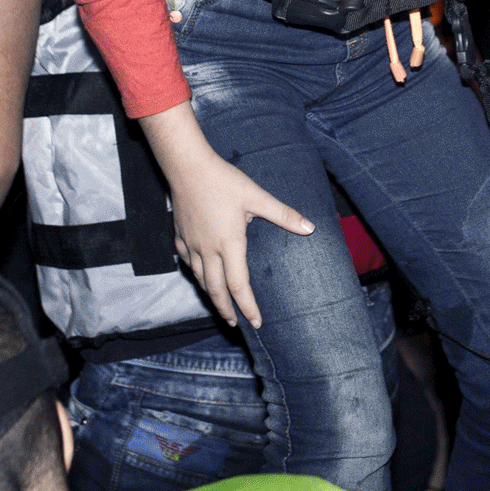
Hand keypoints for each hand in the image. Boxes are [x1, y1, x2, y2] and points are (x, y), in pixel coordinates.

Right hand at [143, 102, 312, 329]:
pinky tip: (199, 273)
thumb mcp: (257, 196)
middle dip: (226, 310)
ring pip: (199, 279)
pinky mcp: (179, 237)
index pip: (239, 285)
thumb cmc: (224, 181)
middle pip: (216, 290)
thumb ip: (283, 214)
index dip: (248, 306)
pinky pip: (186, 262)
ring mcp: (190, 245)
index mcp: (229, 244)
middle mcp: (208, 250)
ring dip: (211, 294)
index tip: (255, 322)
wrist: (187, 166)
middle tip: (235, 323)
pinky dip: (195, 273)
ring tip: (221, 303)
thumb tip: (310, 228)